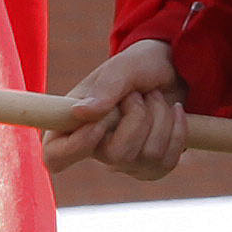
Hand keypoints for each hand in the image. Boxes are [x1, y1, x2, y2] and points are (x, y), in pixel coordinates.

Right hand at [40, 38, 195, 184]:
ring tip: (155, 98)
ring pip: (148, 156)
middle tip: (139, 94)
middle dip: (139, 117)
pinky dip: (177, 131)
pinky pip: (168, 161)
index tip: (103, 117)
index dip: (79, 144)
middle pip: (117, 156)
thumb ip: (105, 88)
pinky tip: (174, 112)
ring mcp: (124, 162)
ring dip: (161, 118)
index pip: (54, 156)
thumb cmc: (140, 64)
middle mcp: (95, 148)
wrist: (173, 68)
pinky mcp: (150, 167)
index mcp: (73, 123)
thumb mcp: (124, 67)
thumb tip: (80, 112)